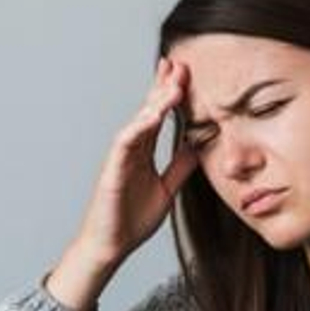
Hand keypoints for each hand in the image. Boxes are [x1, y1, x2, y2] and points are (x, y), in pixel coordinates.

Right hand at [76, 57, 199, 266]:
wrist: (110, 246)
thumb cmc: (130, 220)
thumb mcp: (166, 189)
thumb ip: (180, 167)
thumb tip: (198, 147)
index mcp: (143, 152)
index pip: (158, 116)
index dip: (170, 94)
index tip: (185, 74)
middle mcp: (131, 150)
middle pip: (148, 110)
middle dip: (162, 86)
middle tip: (179, 64)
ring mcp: (120, 158)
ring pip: (138, 121)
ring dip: (154, 102)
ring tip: (173, 84)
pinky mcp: (112, 170)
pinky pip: (125, 142)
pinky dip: (139, 126)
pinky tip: (153, 114)